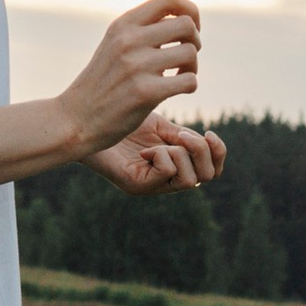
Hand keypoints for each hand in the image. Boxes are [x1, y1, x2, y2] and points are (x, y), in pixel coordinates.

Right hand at [59, 0, 202, 157]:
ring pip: (190, 52)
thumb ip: (142, 29)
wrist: (75, 119)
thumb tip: (184, 16)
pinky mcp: (145, 93)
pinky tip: (176, 90)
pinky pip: (190, 81)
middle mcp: (129, 40)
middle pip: (186, 25)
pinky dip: (190, 86)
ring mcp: (136, 66)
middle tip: (183, 58)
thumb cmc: (103, 83)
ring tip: (180, 76)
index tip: (188, 29)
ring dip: (192, 67)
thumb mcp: (115, 45)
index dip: (190, 10)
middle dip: (194, 41)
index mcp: (123, 24)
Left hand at [96, 119, 225, 197]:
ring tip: (167, 139)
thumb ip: (182, 135)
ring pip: (191, 180)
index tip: (208, 132)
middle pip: (208, 176)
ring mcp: (152, 185)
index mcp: (176, 163)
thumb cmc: (120, 120)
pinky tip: (144, 149)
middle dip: (202, 151)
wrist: (86, 122)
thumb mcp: (160, 126)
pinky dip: (162, 156)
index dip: (219, 151)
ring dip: (183, 154)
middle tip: (181, 134)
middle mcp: (167, 179)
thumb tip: (206, 139)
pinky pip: (166, 174)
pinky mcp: (136, 186)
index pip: (213, 169)